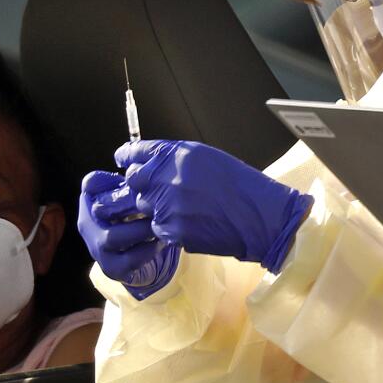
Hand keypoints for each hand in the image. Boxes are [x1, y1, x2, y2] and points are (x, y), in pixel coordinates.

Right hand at [78, 170, 178, 298]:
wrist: (139, 259)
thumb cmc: (136, 220)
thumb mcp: (134, 198)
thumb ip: (134, 179)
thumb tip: (132, 154)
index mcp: (92, 202)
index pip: (90, 185)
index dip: (106, 179)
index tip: (128, 178)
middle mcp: (89, 224)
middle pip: (99, 210)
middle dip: (127, 206)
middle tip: (151, 202)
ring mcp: (98, 248)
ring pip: (112, 237)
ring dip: (138, 229)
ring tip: (157, 223)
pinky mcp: (112, 268)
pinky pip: (128, 259)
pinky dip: (146, 249)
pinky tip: (160, 241)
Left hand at [115, 140, 311, 272]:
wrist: (259, 216)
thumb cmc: (239, 184)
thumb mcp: (206, 158)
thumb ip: (174, 158)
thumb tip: (151, 162)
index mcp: (176, 155)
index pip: (134, 152)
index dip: (126, 156)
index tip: (123, 160)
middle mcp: (167, 178)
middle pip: (133, 180)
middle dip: (139, 183)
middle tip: (156, 188)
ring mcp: (167, 206)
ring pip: (143, 205)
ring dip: (155, 206)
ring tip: (182, 207)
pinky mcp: (171, 231)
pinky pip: (157, 227)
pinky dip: (168, 226)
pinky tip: (189, 222)